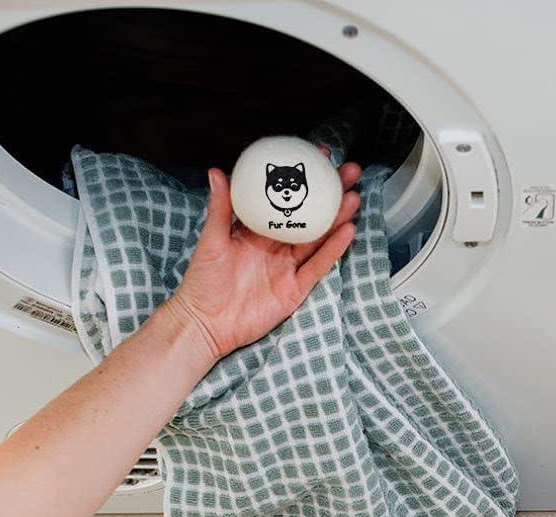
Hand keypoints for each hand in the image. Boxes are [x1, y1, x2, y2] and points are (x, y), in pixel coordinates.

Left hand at [167, 157, 361, 367]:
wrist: (206, 323)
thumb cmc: (203, 282)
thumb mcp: (211, 240)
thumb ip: (219, 208)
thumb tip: (217, 173)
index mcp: (256, 229)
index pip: (284, 198)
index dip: (302, 178)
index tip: (318, 156)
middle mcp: (276, 246)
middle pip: (309, 216)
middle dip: (330, 194)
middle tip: (348, 173)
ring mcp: (288, 267)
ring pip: (318, 238)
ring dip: (336, 218)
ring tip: (353, 198)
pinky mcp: (296, 289)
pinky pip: (318, 266)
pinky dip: (333, 249)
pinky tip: (347, 231)